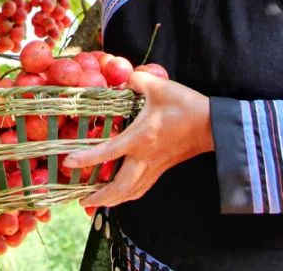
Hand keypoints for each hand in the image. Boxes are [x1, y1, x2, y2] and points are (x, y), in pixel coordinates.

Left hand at [61, 68, 213, 208]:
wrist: (213, 125)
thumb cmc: (185, 106)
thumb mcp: (159, 86)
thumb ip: (136, 80)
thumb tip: (123, 77)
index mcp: (140, 138)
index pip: (107, 152)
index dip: (86, 159)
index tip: (68, 163)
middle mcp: (145, 157)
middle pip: (119, 186)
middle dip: (99, 198)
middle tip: (81, 202)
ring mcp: (155, 165)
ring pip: (131, 191)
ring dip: (113, 201)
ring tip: (96, 204)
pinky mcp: (163, 167)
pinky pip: (142, 187)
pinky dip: (128, 194)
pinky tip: (122, 195)